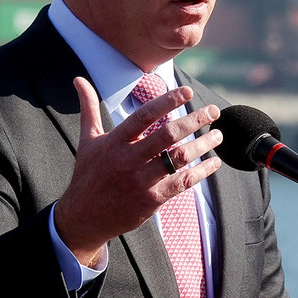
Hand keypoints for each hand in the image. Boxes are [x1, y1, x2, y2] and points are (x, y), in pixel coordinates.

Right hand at [54, 76, 222, 265]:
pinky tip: (215, 162)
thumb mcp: (87, 140)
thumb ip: (89, 108)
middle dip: (195, 120)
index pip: (144, 116)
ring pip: (179, 158)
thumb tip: (78, 79)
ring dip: (203, 145)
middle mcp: (128, 159)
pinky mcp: (152, 200)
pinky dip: (202, 171)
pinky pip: (183, 182)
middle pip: (168, 135)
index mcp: (115, 142)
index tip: (187, 91)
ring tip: (218, 134)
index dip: (167, 102)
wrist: (84, 218)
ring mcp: (141, 181)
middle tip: (213, 111)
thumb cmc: (88, 174)